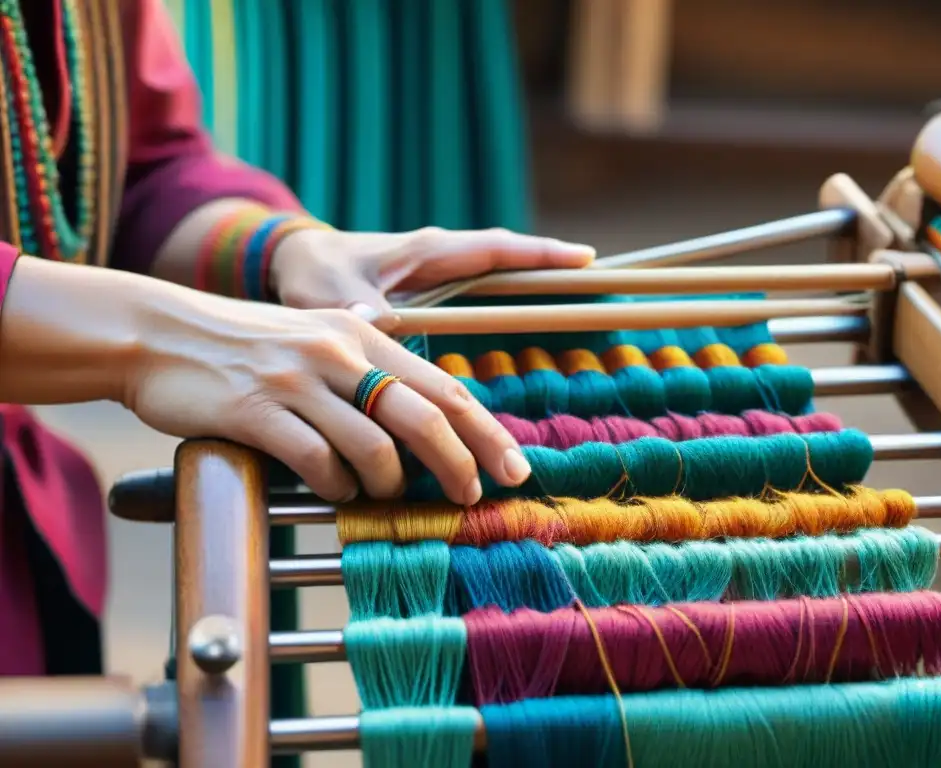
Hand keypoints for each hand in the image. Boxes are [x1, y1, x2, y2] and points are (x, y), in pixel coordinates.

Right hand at [124, 286, 532, 503]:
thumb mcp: (319, 338)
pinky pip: (317, 462)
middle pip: (425, 418)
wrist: (161, 333)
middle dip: (461, 465)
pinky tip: (333, 491)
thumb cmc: (248, 345)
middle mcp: (339, 353)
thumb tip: (428, 420)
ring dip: (390, 484)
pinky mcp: (257, 411)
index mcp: (363, 335)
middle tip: (472, 497)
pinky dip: (336, 487)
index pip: (446, 389)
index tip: (515, 469)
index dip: (488, 434)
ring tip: (384, 496)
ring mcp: (298, 380)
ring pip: (375, 447)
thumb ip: (372, 369)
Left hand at [268, 226, 595, 327]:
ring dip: (535, 278)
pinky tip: (527, 319)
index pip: (494, 247)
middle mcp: (441, 256)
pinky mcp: (433, 287)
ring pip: (499, 270)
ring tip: (580, 297)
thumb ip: (356, 308)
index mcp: (427, 251)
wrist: (297, 263)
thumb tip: (378, 324)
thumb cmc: (314, 275)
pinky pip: (481, 287)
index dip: (539, 252)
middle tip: (603, 276)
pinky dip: (509, 296)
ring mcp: (440, 270)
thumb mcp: (331, 294)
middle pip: (510, 256)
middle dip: (553, 262)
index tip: (585, 258)